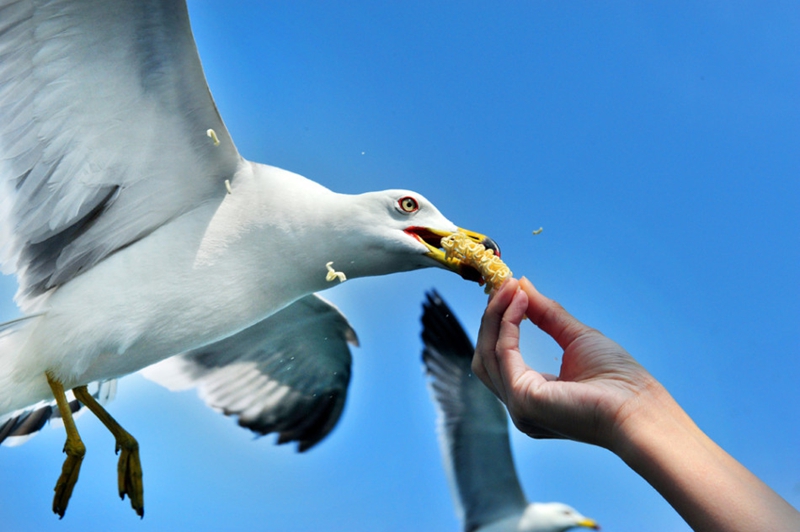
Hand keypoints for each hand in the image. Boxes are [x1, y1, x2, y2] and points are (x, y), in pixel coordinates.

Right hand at [472, 277, 662, 449]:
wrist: (638, 409)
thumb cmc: (620, 382)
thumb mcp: (576, 337)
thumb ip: (546, 314)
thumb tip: (522, 285)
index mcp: (533, 395)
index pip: (501, 358)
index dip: (500, 322)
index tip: (509, 290)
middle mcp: (520, 405)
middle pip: (486, 355)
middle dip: (492, 317)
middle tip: (503, 285)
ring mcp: (518, 405)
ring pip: (487, 353)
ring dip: (496, 315)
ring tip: (511, 289)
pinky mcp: (523, 399)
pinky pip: (503, 353)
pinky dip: (507, 324)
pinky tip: (521, 304)